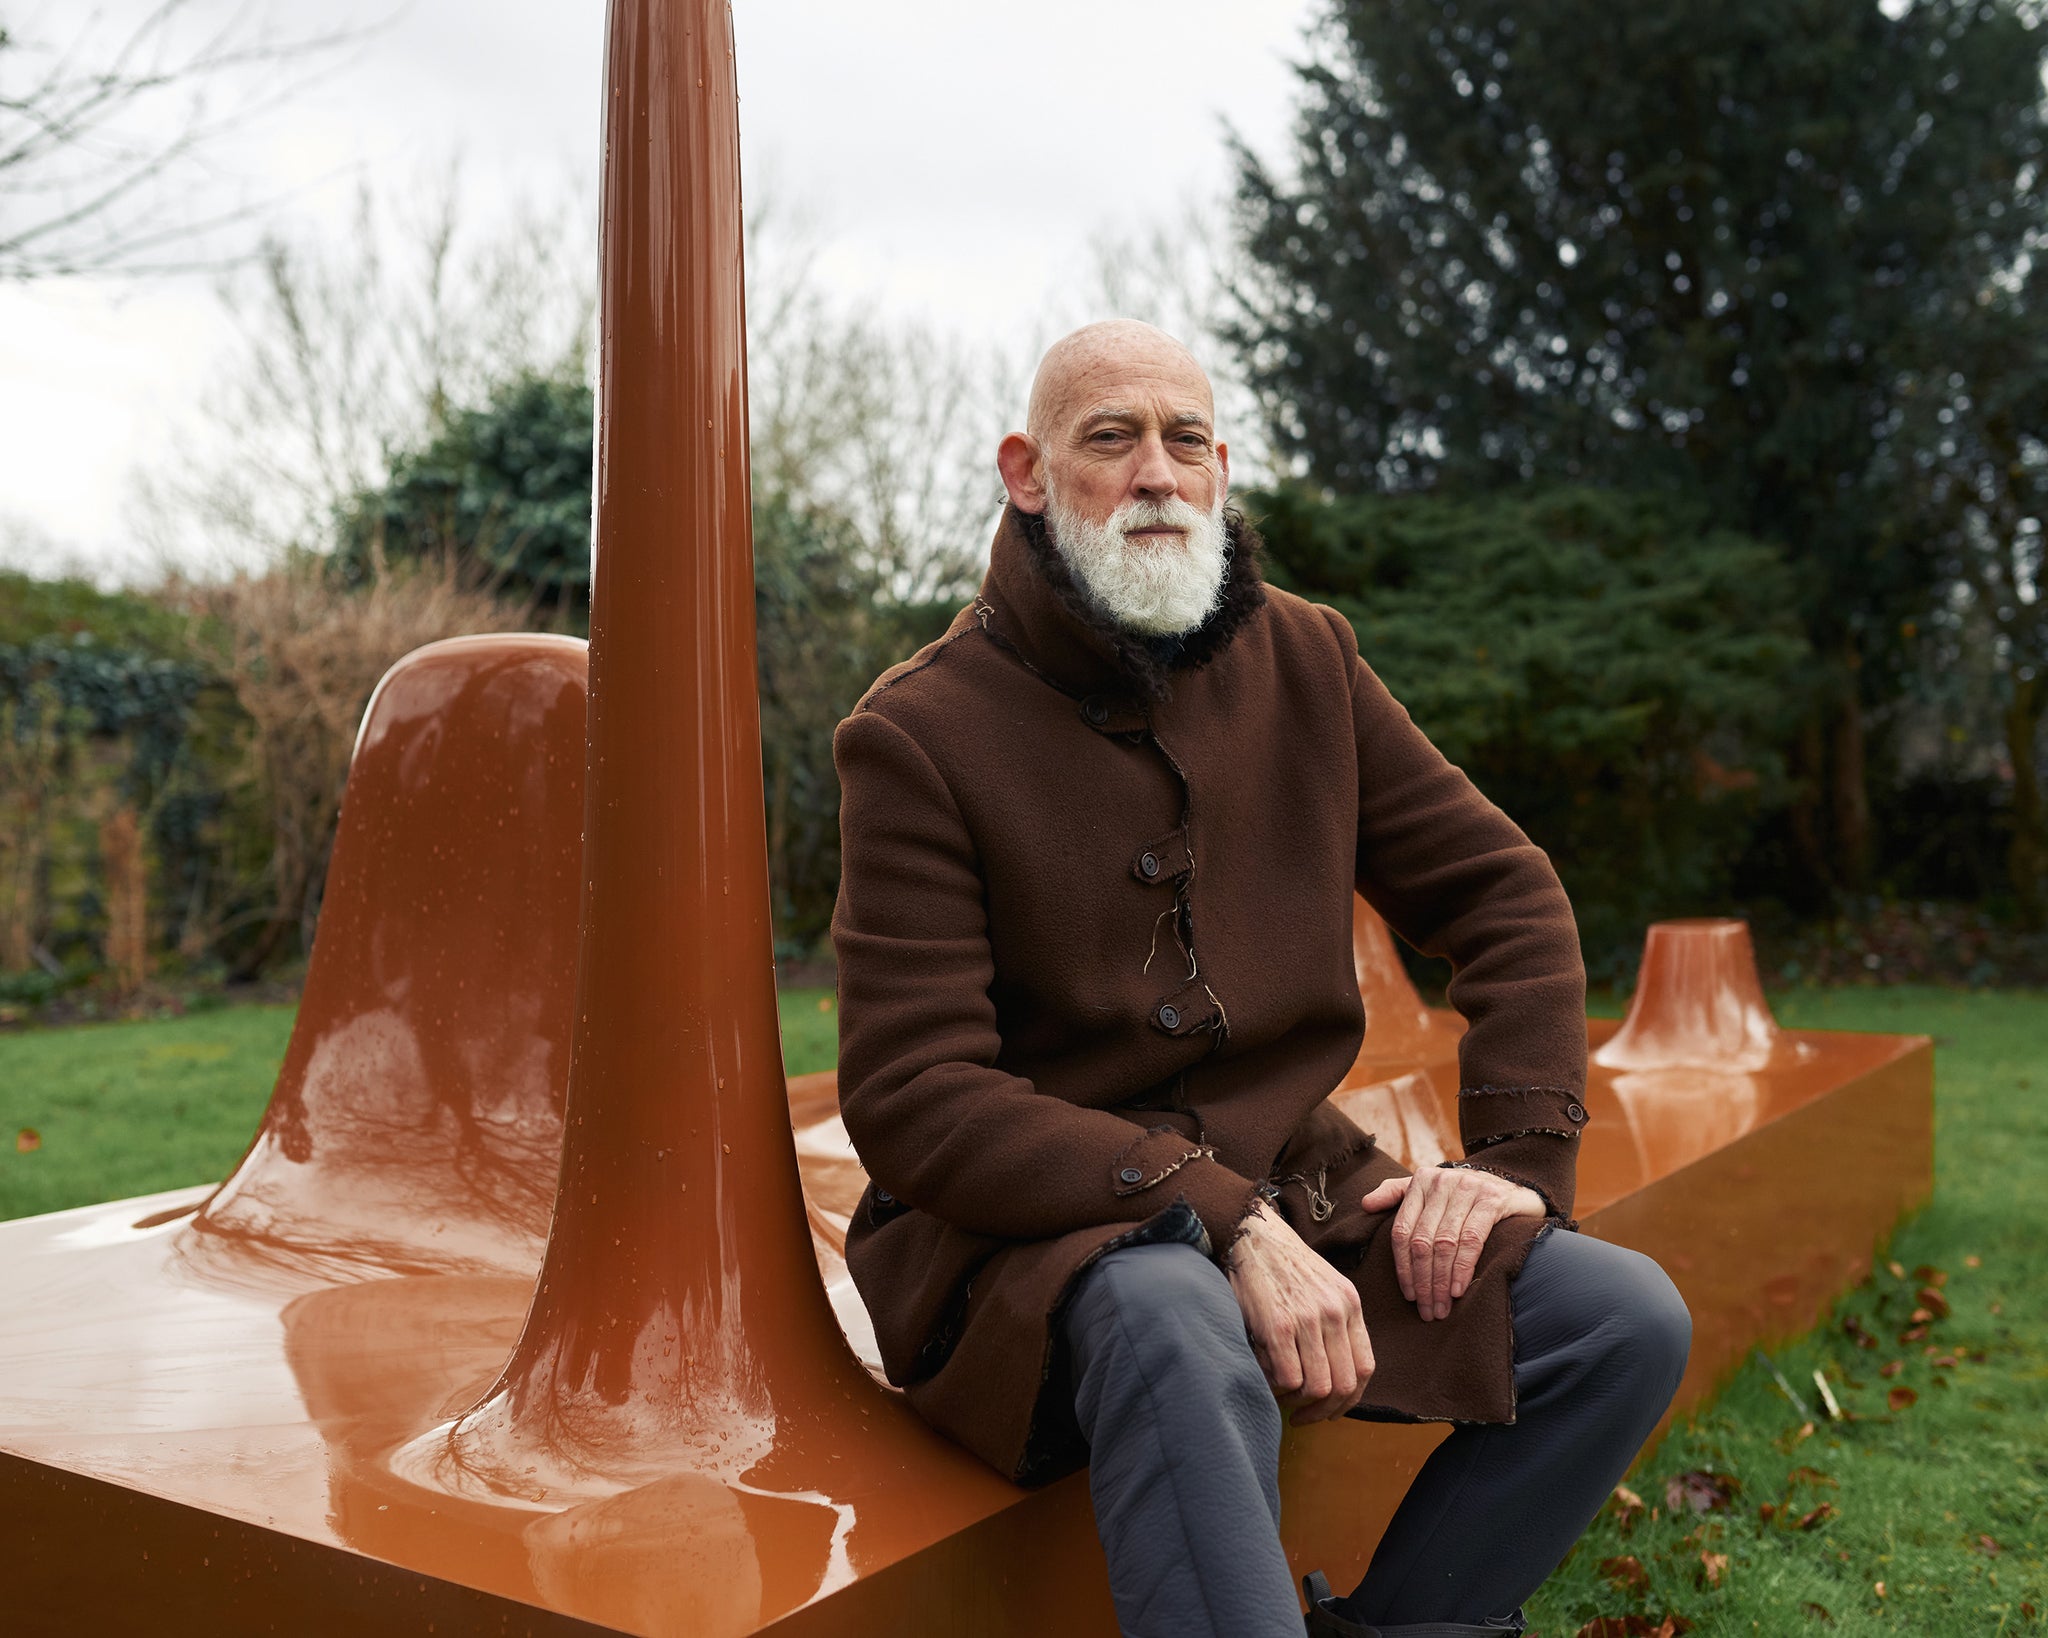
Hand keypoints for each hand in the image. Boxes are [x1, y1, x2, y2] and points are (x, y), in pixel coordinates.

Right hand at [1226, 1200, 1374, 1423]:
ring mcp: (1308, 1319)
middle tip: (1304, 1417)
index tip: (1331, 1408)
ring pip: (1318, 1387)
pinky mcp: (1278, 1325)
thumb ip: (1334, 1325)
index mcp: (1350, 1303)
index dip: (1350, 1399)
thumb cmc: (1282, 1264)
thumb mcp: (1323, 1287)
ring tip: (1281, 1395)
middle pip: (1344, 1384)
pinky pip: (1288, 1378)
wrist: (1251, 1234)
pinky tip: (1266, 1376)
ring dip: (1298, 1401)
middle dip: (1324, 1410)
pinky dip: (1277, 1388)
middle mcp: (1335, 1312)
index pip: (1365, 1368)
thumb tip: (1331, 1378)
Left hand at [1361, 1167, 1545, 1321]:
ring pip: (1445, 1244)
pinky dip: (1463, 1268)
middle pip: (1422, 1242)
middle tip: (1427, 1310)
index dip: (1403, 1267)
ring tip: (1442, 1307)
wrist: (1513, 1183)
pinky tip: (1460, 1290)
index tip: (1409, 1295)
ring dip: (1442, 1282)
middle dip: (1423, 1281)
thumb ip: (1397, 1194)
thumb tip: (1365, 1204)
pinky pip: (1472, 1240)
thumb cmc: (1465, 1195)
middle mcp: (1441, 1183)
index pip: (1402, 1231)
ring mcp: (1467, 1189)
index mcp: (1420, 1182)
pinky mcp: (1491, 1200)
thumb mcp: (1429, 1189)